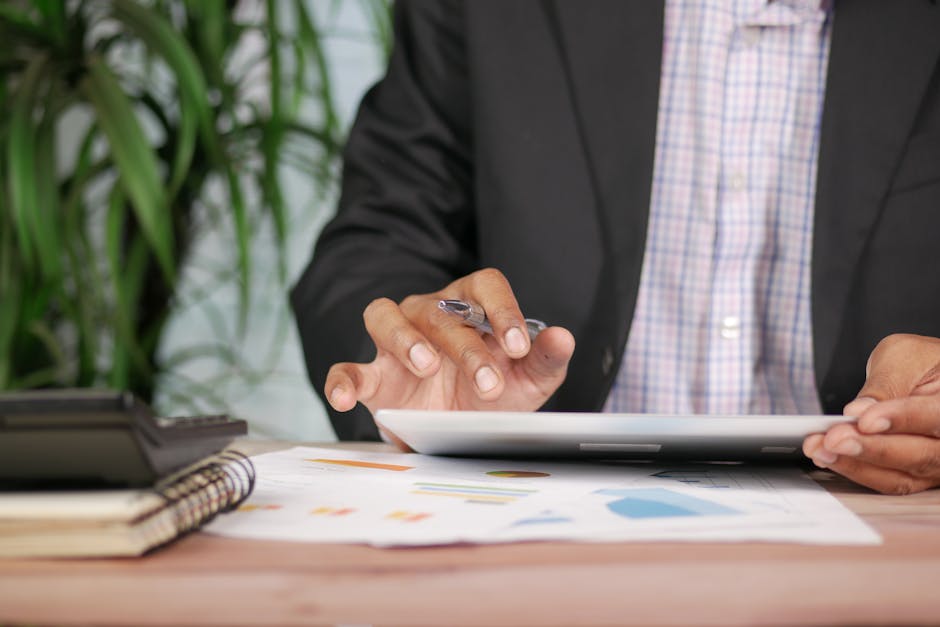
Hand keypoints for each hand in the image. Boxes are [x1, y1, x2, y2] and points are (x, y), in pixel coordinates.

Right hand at [325, 268, 575, 419]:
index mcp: (471, 304)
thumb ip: (546, 359)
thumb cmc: (495, 392)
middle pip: (440, 310)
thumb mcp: (528, 381)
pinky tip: (346, 399)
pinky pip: (346, 369)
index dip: (502, 310)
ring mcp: (395, 341)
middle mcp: (430, 313)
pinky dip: (341, 381)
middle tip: (488, 385)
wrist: (461, 430)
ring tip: (426, 367)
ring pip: (384, 316)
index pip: (485, 285)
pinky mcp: (373, 377)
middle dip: (467, 348)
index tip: (518, 346)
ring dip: (404, 339)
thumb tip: (563, 336)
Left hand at [803, 334, 939, 493]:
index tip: (864, 420)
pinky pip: (888, 481)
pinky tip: (829, 457)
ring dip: (856, 465)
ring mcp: (937, 462)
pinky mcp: (916, 474)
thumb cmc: (921, 364)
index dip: (900, 420)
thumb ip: (885, 385)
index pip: (936, 416)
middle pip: (920, 455)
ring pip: (902, 475)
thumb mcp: (903, 358)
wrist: (927, 376)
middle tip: (834, 439)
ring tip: (822, 450)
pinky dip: (856, 471)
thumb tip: (859, 411)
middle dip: (871, 448)